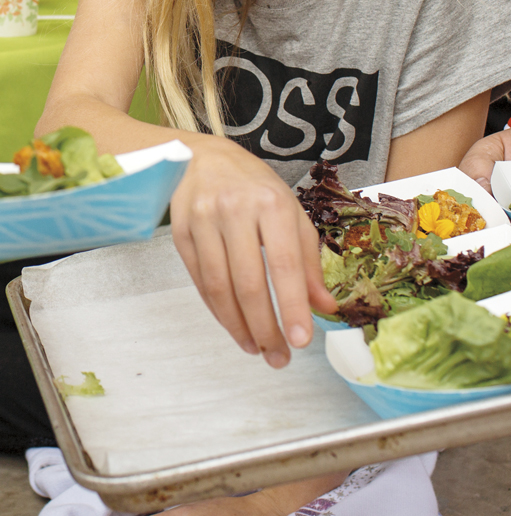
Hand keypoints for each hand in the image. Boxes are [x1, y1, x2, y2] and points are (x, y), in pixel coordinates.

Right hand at [170, 136, 336, 366]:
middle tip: (279, 356)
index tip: (302, 339)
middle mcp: (236, 210)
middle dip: (266, 327)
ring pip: (220, 288)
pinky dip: (219, 312)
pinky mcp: (181, 234)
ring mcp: (204, 221)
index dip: (292, 304)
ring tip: (258, 349)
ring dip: (240, 327)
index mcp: (272, 203)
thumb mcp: (292, 212)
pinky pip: (200, 283)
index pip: (284, 262)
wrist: (204, 158)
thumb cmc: (256, 187)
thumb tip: (324, 307)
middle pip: (248, 282)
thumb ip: (308, 260)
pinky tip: (235, 328)